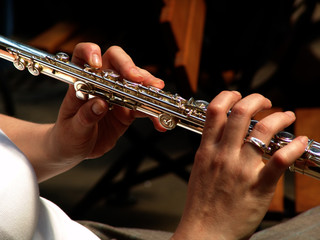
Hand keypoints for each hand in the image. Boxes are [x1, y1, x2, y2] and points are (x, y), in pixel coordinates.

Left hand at [47, 43, 164, 171]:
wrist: (75, 150)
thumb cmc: (68, 136)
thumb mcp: (73, 130)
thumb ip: (85, 117)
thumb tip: (99, 104)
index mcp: (81, 83)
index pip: (83, 56)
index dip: (90, 52)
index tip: (97, 64)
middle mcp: (101, 84)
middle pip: (117, 62)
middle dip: (130, 67)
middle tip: (139, 79)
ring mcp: (117, 96)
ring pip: (135, 82)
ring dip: (148, 87)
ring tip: (157, 97)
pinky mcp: (128, 110)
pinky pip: (144, 107)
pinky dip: (153, 113)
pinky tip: (159, 122)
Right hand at [172, 91, 307, 239]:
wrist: (204, 232)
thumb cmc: (201, 204)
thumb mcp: (199, 170)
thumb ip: (210, 150)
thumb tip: (222, 135)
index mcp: (206, 151)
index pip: (215, 112)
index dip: (228, 96)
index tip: (237, 95)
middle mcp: (223, 155)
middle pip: (241, 113)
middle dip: (257, 99)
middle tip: (265, 101)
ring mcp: (241, 170)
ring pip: (263, 130)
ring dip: (280, 117)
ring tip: (287, 116)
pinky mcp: (258, 186)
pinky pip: (280, 160)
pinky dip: (294, 146)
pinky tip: (300, 140)